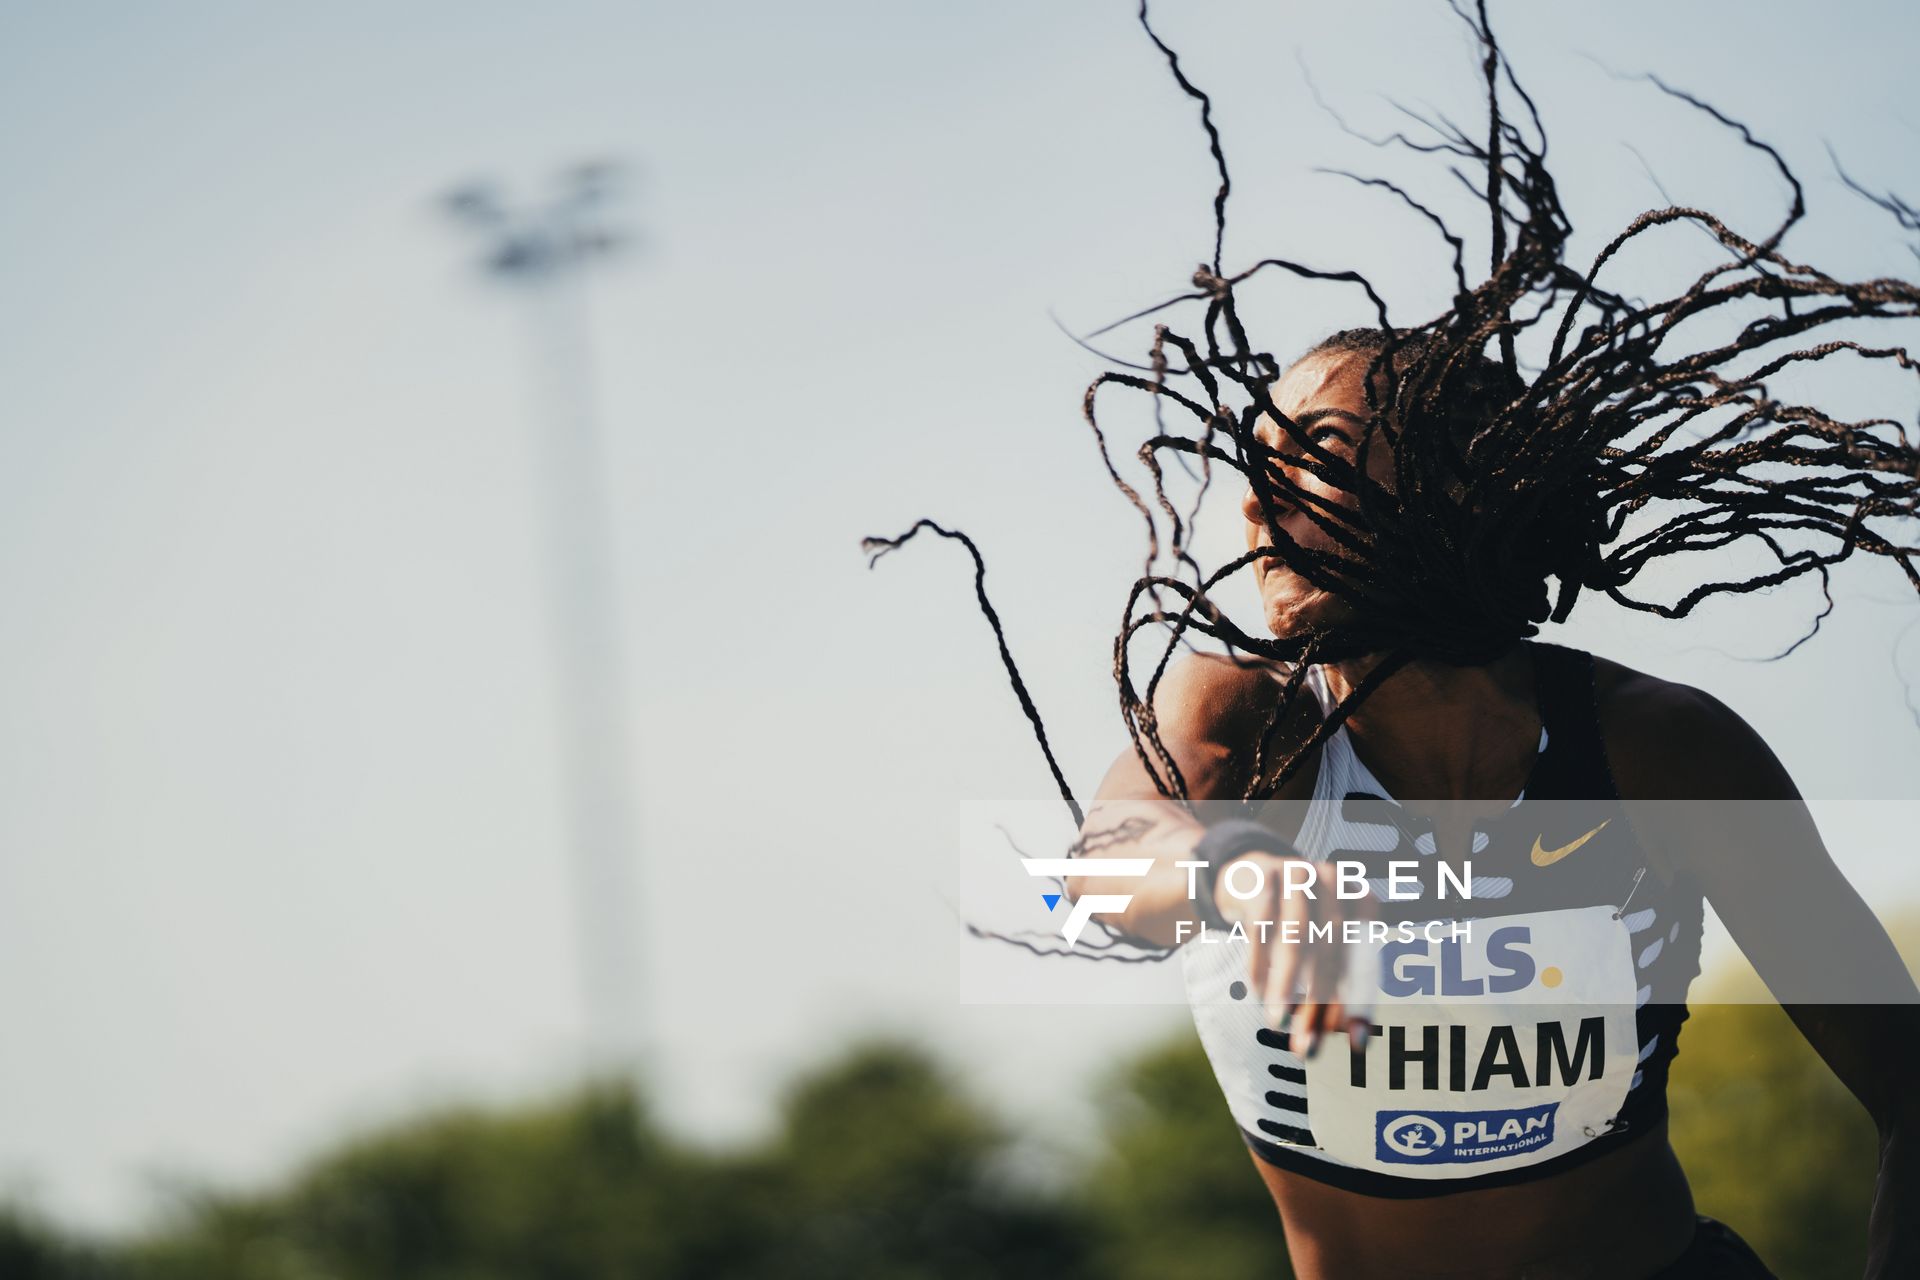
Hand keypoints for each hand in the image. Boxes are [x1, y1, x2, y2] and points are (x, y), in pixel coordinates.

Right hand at [1212, 851, 1375, 1058]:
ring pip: (1296, 938)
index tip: (1354, 1042)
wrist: (1251, 873)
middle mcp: (1333, 881)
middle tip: (1308, 1045)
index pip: (1365, 957)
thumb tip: (1341, 1033)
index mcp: (1359, 897)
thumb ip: (1336, 983)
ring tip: (1279, 1022)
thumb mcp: (1323, 942)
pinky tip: (1258, 991)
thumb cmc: (1295, 917)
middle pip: (1332, 950)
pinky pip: (1262, 927)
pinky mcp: (1263, 878)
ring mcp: (1297, 875)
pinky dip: (1260, 964)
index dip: (1360, 1002)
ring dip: (1286, 986)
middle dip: (1319, 1002)